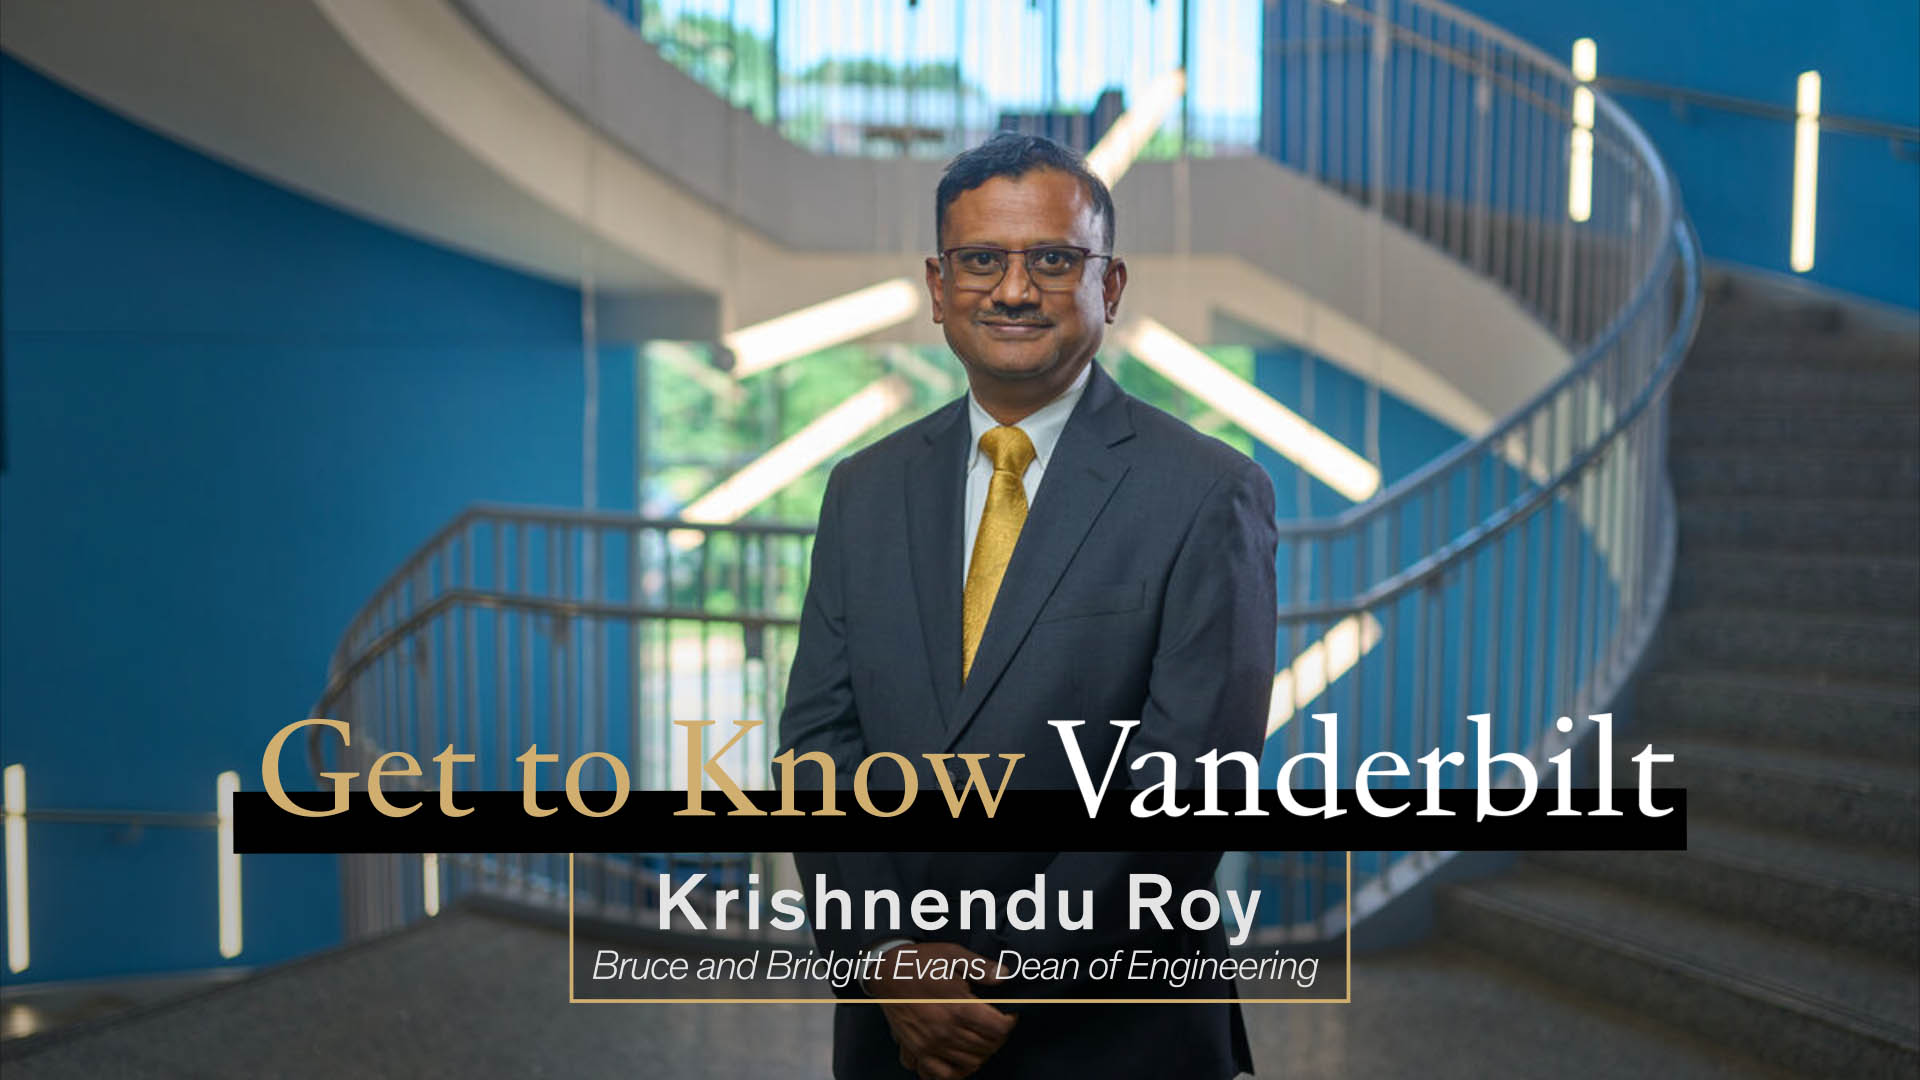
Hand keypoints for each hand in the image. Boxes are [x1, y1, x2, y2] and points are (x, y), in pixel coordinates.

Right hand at [868, 942, 1015, 1079]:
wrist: (885, 972)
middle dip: (997, 1036)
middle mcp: (946, 1032)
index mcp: (959, 1008)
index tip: (1008, 1013)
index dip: (1010, 1020)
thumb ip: (981, 968)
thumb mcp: (953, 955)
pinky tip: (959, 1058)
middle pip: (988, 1047)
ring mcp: (930, 1045)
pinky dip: (954, 1072)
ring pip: (970, 1064)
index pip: (999, 1029)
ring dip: (980, 1053)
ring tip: (979, 1038)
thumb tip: (1005, 975)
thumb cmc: (920, 962)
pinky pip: (940, 1075)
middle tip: (994, 1023)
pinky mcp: (916, 1051)